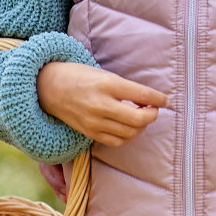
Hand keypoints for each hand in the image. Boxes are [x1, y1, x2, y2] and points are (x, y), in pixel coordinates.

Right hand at [37, 61, 168, 147]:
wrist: (48, 88)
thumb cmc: (79, 76)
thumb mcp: (104, 74)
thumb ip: (125, 88)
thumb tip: (148, 100)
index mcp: (107, 84)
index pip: (142, 94)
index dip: (159, 99)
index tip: (167, 100)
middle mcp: (101, 104)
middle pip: (139, 119)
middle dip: (152, 115)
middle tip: (154, 109)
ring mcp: (95, 121)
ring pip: (130, 133)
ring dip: (141, 126)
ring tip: (141, 117)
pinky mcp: (89, 133)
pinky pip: (116, 141)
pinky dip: (127, 136)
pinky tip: (128, 127)